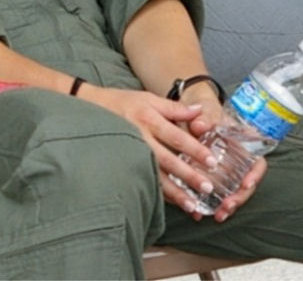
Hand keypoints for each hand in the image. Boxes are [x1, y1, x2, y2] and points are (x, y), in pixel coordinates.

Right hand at [76, 85, 219, 212]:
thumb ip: (175, 107)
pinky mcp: (123, 164)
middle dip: (188, 175)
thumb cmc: (122, 102)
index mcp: (148, 118)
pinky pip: (143, 181)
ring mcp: (130, 153)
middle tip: (207, 187)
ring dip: (174, 193)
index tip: (212, 161)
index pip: (176, 136)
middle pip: (167, 160)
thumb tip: (200, 110)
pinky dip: (158, 194)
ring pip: (155, 176)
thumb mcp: (148, 98)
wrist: (90, 108)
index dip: (195, 149)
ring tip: (192, 205)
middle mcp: (140, 137)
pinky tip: (171, 204)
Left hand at [174, 86, 267, 221]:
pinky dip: (209, 204)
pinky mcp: (210, 176)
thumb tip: (201, 125)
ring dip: (227, 205)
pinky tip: (199, 213)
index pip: (257, 161)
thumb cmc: (203, 110)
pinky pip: (214, 193)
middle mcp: (237, 159)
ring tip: (218, 215)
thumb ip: (204, 117)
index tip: (246, 184)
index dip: (255, 175)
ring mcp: (226, 170)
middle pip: (246, 182)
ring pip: (232, 191)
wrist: (189, 112)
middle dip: (239, 197)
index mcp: (242, 143)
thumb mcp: (205, 110)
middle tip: (227, 206)